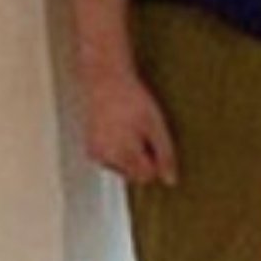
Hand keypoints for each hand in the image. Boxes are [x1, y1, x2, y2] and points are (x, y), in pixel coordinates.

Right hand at [79, 62, 179, 186]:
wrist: (105, 80)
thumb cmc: (131, 99)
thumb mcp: (156, 125)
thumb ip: (165, 155)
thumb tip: (170, 180)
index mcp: (124, 154)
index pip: (146, 177)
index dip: (155, 161)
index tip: (154, 142)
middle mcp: (106, 158)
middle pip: (133, 174)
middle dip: (141, 160)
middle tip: (142, 133)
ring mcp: (96, 153)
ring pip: (121, 168)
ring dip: (129, 156)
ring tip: (129, 129)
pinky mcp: (90, 147)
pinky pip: (109, 159)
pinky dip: (116, 150)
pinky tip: (118, 131)